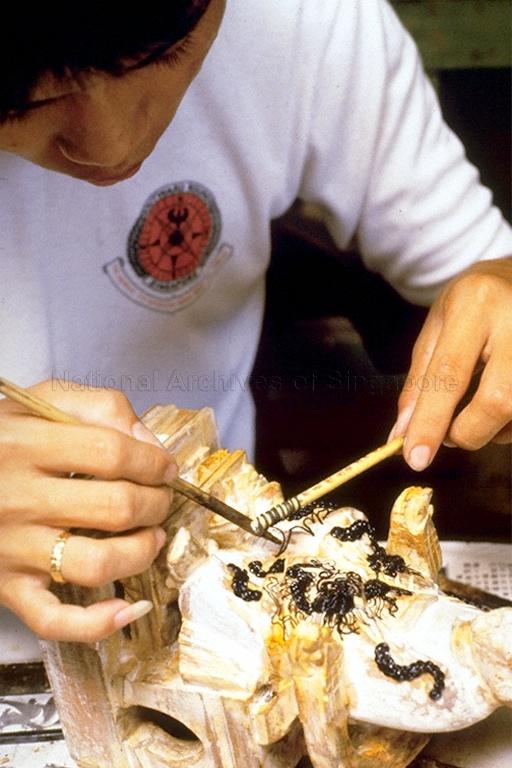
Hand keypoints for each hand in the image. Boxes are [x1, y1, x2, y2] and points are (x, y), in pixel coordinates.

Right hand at [0, 380, 176, 641]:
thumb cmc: (6, 439)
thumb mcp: (43, 401)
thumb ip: (100, 406)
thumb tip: (148, 442)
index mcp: (25, 444)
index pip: (111, 453)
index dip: (153, 461)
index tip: (165, 468)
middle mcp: (17, 498)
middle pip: (114, 507)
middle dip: (156, 504)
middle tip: (160, 499)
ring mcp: (12, 548)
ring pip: (95, 564)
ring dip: (142, 552)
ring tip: (153, 537)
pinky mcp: (8, 587)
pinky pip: (55, 620)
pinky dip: (99, 623)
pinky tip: (129, 607)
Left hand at [389, 257, 511, 469]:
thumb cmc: (475, 301)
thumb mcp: (438, 327)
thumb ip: (420, 382)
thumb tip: (402, 433)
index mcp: (475, 305)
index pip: (449, 373)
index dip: (431, 421)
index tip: (414, 458)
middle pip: (497, 401)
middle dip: (468, 432)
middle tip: (451, 433)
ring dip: (491, 430)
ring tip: (477, 411)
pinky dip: (509, 425)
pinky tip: (501, 403)